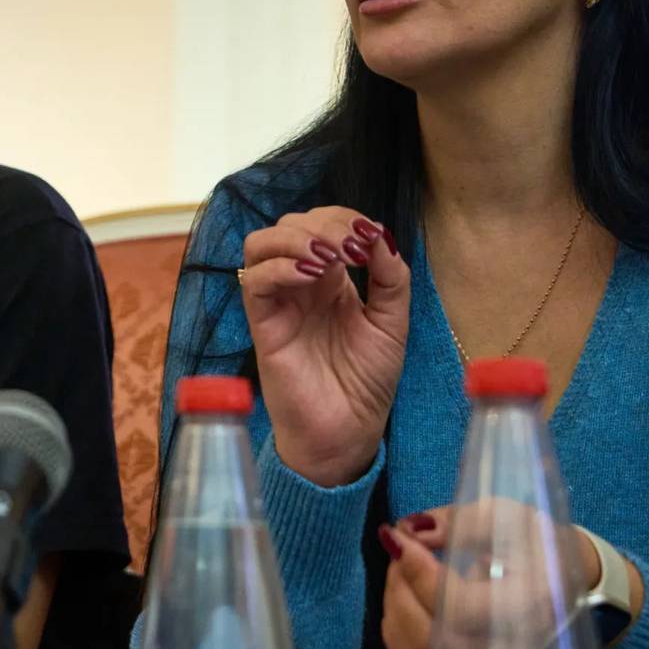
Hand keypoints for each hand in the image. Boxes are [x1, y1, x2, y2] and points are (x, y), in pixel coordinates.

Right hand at [239, 208, 409, 485]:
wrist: (348, 431)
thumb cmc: (366, 382)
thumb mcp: (393, 323)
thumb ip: (391, 277)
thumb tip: (380, 234)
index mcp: (331, 280)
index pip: (323, 224)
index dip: (344, 218)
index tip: (371, 236)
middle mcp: (300, 284)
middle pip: (291, 224)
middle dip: (323, 223)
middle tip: (351, 247)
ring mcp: (279, 301)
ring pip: (261, 243)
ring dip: (296, 237)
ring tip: (329, 255)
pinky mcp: (262, 323)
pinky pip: (255, 280)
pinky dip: (281, 266)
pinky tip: (313, 275)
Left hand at [378, 504, 599, 648]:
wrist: (562, 580)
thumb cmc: (537, 545)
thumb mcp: (507, 517)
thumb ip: (458, 523)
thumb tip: (411, 530)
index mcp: (529, 606)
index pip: (461, 607)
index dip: (420, 572)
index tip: (399, 536)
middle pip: (431, 635)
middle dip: (402, 584)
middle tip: (401, 545)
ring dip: (395, 603)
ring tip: (402, 566)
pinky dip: (395, 624)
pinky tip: (404, 593)